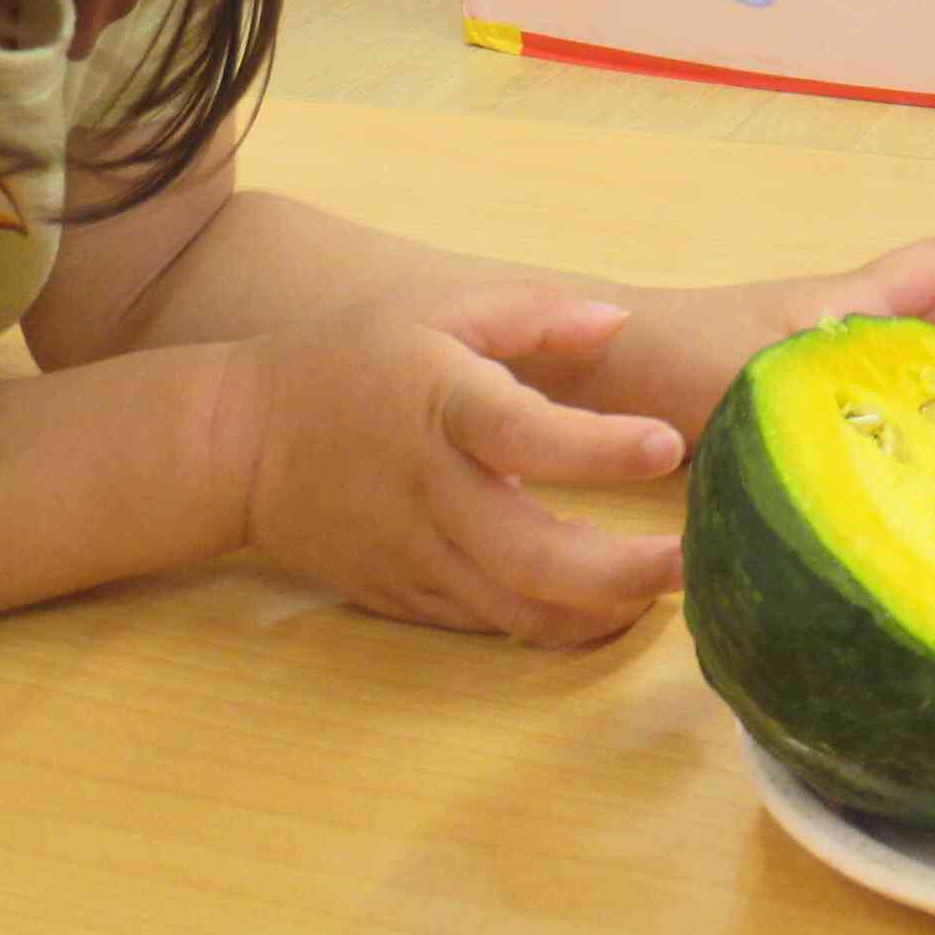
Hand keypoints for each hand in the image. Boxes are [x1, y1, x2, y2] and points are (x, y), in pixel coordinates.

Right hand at [240, 278, 688, 647]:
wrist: (240, 446)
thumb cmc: (350, 362)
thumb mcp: (436, 310)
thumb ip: (534, 315)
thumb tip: (617, 322)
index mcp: (440, 407)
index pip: (524, 434)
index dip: (599, 448)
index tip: (667, 447)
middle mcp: (431, 492)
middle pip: (534, 557)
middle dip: (624, 571)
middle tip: (694, 561)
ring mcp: (419, 557)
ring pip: (522, 609)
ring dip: (602, 610)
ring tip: (667, 589)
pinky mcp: (409, 598)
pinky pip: (494, 624)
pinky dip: (556, 623)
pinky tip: (606, 605)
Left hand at [572, 238, 934, 444]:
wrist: (598, 367)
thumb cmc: (677, 360)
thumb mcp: (761, 387)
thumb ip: (820, 431)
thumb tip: (891, 499)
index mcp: (846, 306)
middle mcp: (841, 331)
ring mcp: (818, 369)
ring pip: (911, 363)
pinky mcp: (794, 410)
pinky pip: (875, 406)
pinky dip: (914, 425)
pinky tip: (931, 479)